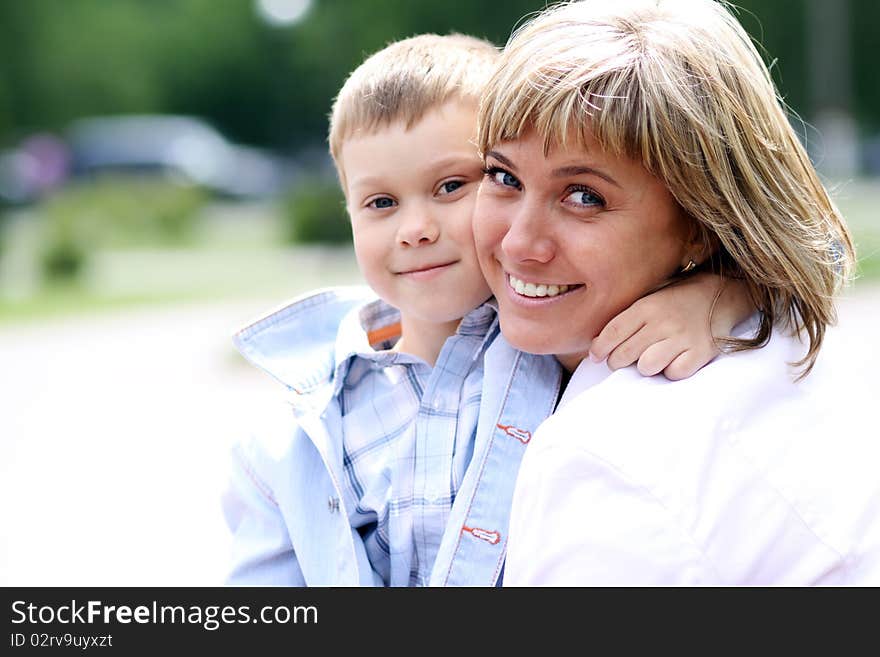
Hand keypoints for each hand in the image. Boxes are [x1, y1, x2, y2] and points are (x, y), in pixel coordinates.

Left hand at [588, 273, 753, 380]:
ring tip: (651, 359)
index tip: (595, 356)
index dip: (600, 348)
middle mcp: (663, 322)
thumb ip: (626, 319)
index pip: (613, 332)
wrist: (720, 294)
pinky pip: (675, 373)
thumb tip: (596, 344)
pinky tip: (674, 360)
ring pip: (647, 366)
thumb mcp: (648, 299)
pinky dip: (671, 371)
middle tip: (620, 360)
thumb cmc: (675, 301)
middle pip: (625, 354)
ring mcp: (683, 337)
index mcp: (646, 306)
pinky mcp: (701, 352)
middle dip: (617, 361)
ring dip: (646, 367)